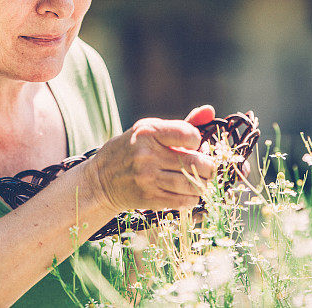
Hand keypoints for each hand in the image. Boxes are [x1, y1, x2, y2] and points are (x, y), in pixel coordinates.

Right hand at [88, 105, 216, 212]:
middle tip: (206, 166)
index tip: (193, 143)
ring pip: (192, 184)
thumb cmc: (131, 150)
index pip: (187, 134)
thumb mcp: (150, 130)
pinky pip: (183, 201)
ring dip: (202, 183)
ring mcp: (147, 178)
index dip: (198, 140)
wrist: (101, 180)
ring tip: (199, 180)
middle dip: (208, 166)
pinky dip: (192, 198)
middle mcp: (147, 155)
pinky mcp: (149, 198)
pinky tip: (188, 192)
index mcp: (148, 132)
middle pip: (195, 162)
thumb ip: (182, 124)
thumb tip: (210, 110)